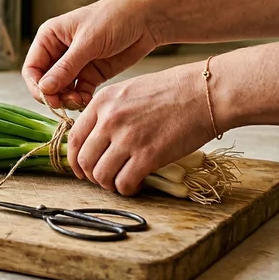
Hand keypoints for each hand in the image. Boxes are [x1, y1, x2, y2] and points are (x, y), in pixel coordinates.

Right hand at [22, 0, 162, 109]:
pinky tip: (88, 100)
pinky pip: (78, 92)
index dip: (37, 86)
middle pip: (45, 82)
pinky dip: (80, 99)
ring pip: (61, 90)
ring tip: (80, 101)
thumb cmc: (114, 18)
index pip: (32, 68)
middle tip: (68, 102)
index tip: (49, 99)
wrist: (146, 19)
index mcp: (49, 37)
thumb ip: (66, 67)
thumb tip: (44, 88)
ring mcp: (75, 64)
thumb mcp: (88, 42)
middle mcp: (58, 52)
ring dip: (67, 99)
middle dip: (53, 95)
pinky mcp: (91, 74)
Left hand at [66, 62, 215, 194]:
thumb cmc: (172, 90)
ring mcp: (128, 138)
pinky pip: (124, 183)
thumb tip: (97, 137)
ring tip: (120, 182)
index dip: (75, 159)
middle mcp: (110, 120)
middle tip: (102, 179)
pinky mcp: (148, 155)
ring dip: (108, 184)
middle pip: (84, 159)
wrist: (204, 93)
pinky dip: (126, 189)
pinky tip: (136, 185)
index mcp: (102, 102)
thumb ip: (109, 111)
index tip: (81, 168)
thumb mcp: (129, 90)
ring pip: (101, 175)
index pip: (74, 137)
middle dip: (91, 175)